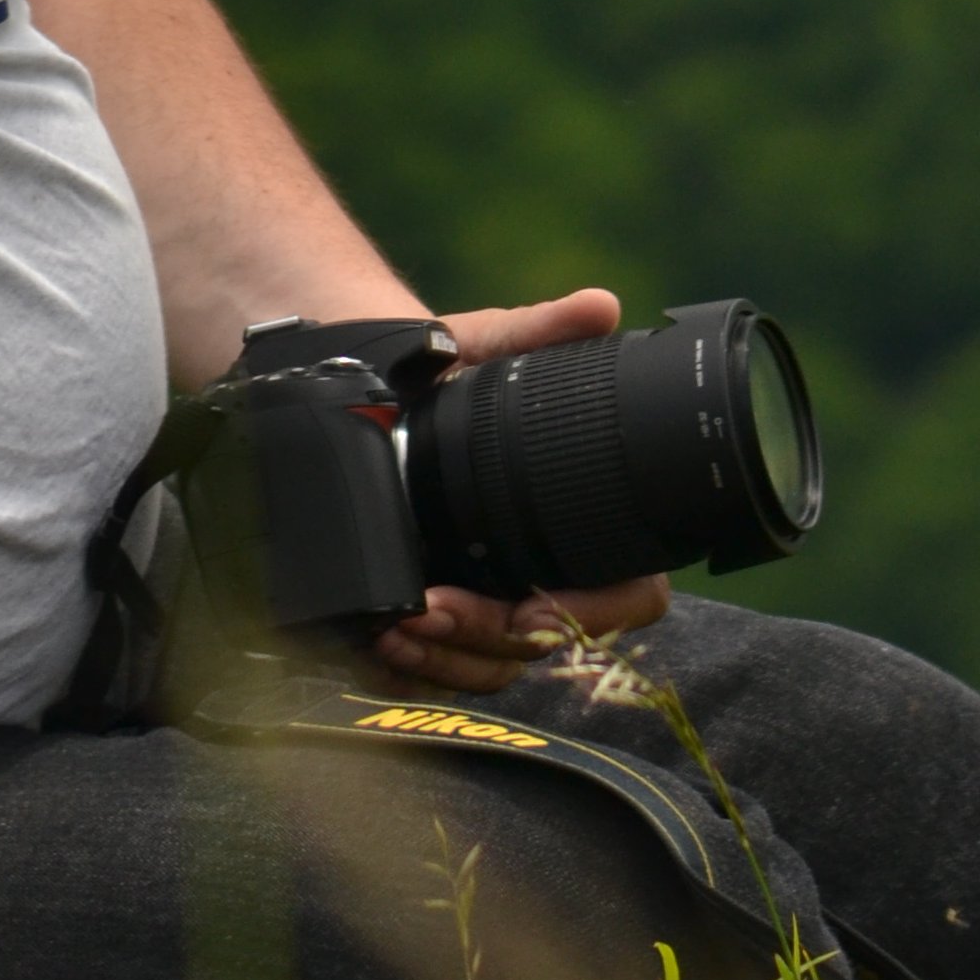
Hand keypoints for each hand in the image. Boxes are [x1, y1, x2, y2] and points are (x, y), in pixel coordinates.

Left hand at [368, 286, 671, 695]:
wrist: (355, 386)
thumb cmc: (436, 372)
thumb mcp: (482, 345)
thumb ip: (541, 330)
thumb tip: (600, 307)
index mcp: (574, 524)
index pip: (625, 595)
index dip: (592, 616)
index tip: (539, 608)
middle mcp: (534, 574)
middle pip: (539, 647)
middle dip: (487, 638)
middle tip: (434, 609)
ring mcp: (480, 603)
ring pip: (485, 670)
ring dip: (441, 660)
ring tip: (396, 627)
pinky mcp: (423, 619)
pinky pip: (428, 671)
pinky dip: (402, 667)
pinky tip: (373, 641)